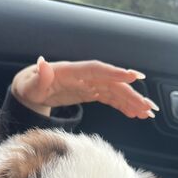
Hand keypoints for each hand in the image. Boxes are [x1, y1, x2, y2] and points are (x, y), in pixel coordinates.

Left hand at [11, 57, 158, 118]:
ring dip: (132, 102)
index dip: (114, 73)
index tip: (133, 76)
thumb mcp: (30, 86)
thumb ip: (39, 77)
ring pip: (115, 92)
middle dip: (131, 94)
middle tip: (148, 106)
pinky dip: (123, 106)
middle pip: (112, 83)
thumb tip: (43, 63)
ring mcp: (89, 84)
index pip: (96, 70)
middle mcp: (84, 76)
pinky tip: (134, 114)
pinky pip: (110, 99)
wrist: (31, 89)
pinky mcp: (91, 93)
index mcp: (71, 72)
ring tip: (147, 113)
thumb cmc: (29, 87)